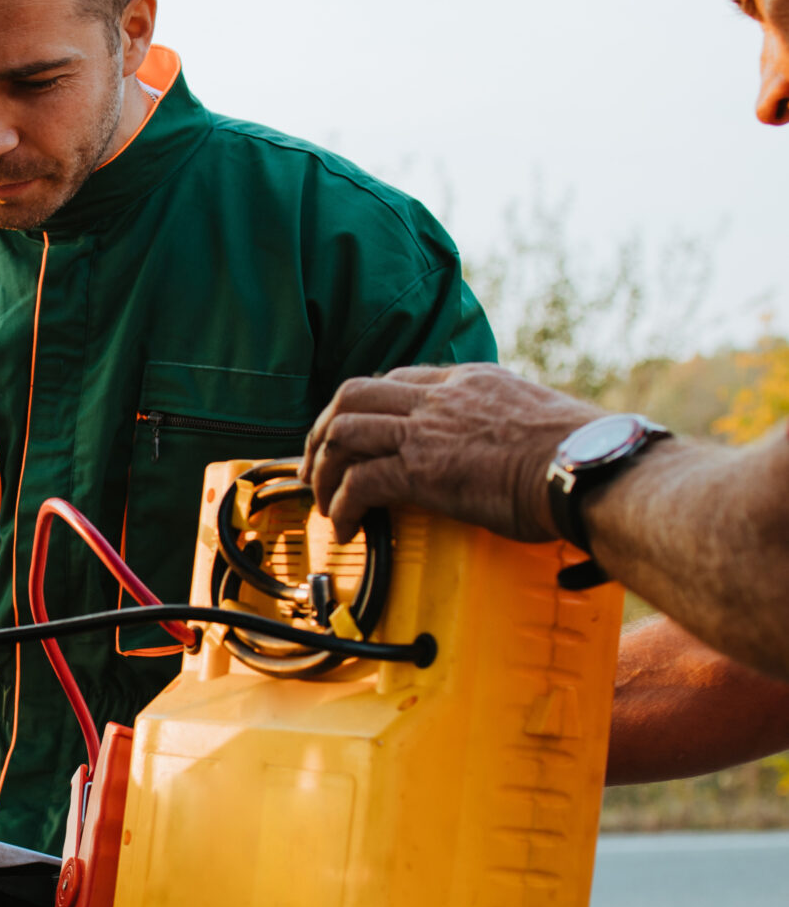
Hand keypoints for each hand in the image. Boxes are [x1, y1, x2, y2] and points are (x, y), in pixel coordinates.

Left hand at [301, 362, 595, 541]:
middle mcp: (439, 397)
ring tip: (324, 501)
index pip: (394, 380)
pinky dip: (342, 505)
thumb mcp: (534, 418)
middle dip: (322, 433)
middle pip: (351, 395)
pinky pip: (359, 481)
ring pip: (342, 431)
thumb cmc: (578, 454)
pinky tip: (348, 526)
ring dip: (323, 469)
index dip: (364, 412)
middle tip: (317, 470)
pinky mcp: (423, 469)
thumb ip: (502, 424)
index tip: (356, 442)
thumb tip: (506, 449)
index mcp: (467, 381)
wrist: (588, 467)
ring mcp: (427, 430)